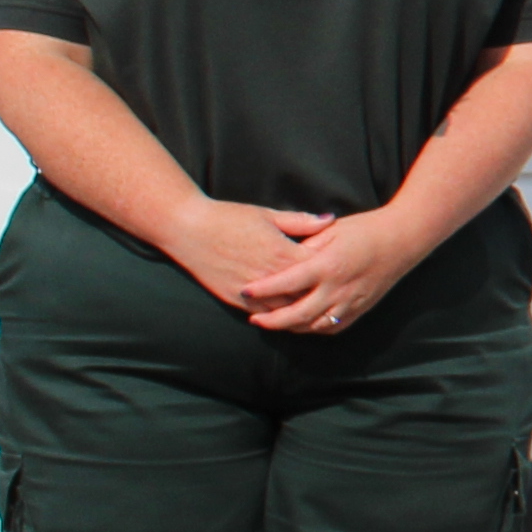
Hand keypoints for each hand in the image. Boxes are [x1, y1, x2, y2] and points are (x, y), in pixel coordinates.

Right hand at [163, 198, 323, 315]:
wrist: (188, 229)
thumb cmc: (229, 217)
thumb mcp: (268, 214)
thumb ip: (301, 222)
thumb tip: (331, 221)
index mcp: (282, 254)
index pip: (319, 270)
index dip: (332, 271)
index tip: (344, 271)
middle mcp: (270, 277)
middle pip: (306, 296)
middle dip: (321, 296)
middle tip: (335, 297)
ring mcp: (252, 292)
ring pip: (286, 311)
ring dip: (300, 311)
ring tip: (316, 310)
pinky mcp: (235, 300)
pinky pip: (263, 315)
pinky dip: (277, 316)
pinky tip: (288, 315)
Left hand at [232, 205, 420, 337]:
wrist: (403, 239)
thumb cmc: (365, 229)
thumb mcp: (330, 231)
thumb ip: (304, 247)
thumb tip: (282, 260)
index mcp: (328, 265)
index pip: (287, 283)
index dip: (263, 289)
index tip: (245, 291)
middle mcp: (338, 288)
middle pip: (297, 314)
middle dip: (272, 320)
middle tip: (254, 318)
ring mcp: (351, 301)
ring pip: (314, 325)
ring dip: (291, 327)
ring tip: (273, 323)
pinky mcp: (361, 308)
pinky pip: (332, 326)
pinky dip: (314, 328)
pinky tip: (302, 325)